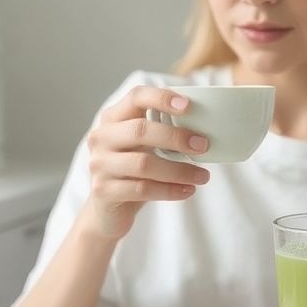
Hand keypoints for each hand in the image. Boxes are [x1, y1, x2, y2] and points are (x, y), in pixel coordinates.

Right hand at [80, 85, 210, 239]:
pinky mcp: (104, 190)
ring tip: (203, 176)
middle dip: (176, 137)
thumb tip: (207, 126)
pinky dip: (170, 190)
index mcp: (113, 118)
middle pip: (140, 130)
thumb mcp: (143, 146)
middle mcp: (101, 137)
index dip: (162, 98)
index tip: (189, 106)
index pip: (136, 97)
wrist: (108, 210)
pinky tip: (188, 190)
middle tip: (203, 146)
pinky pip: (142, 189)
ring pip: (144, 164)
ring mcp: (100, 164)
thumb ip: (163, 131)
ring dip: (179, 170)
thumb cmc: (132, 170)